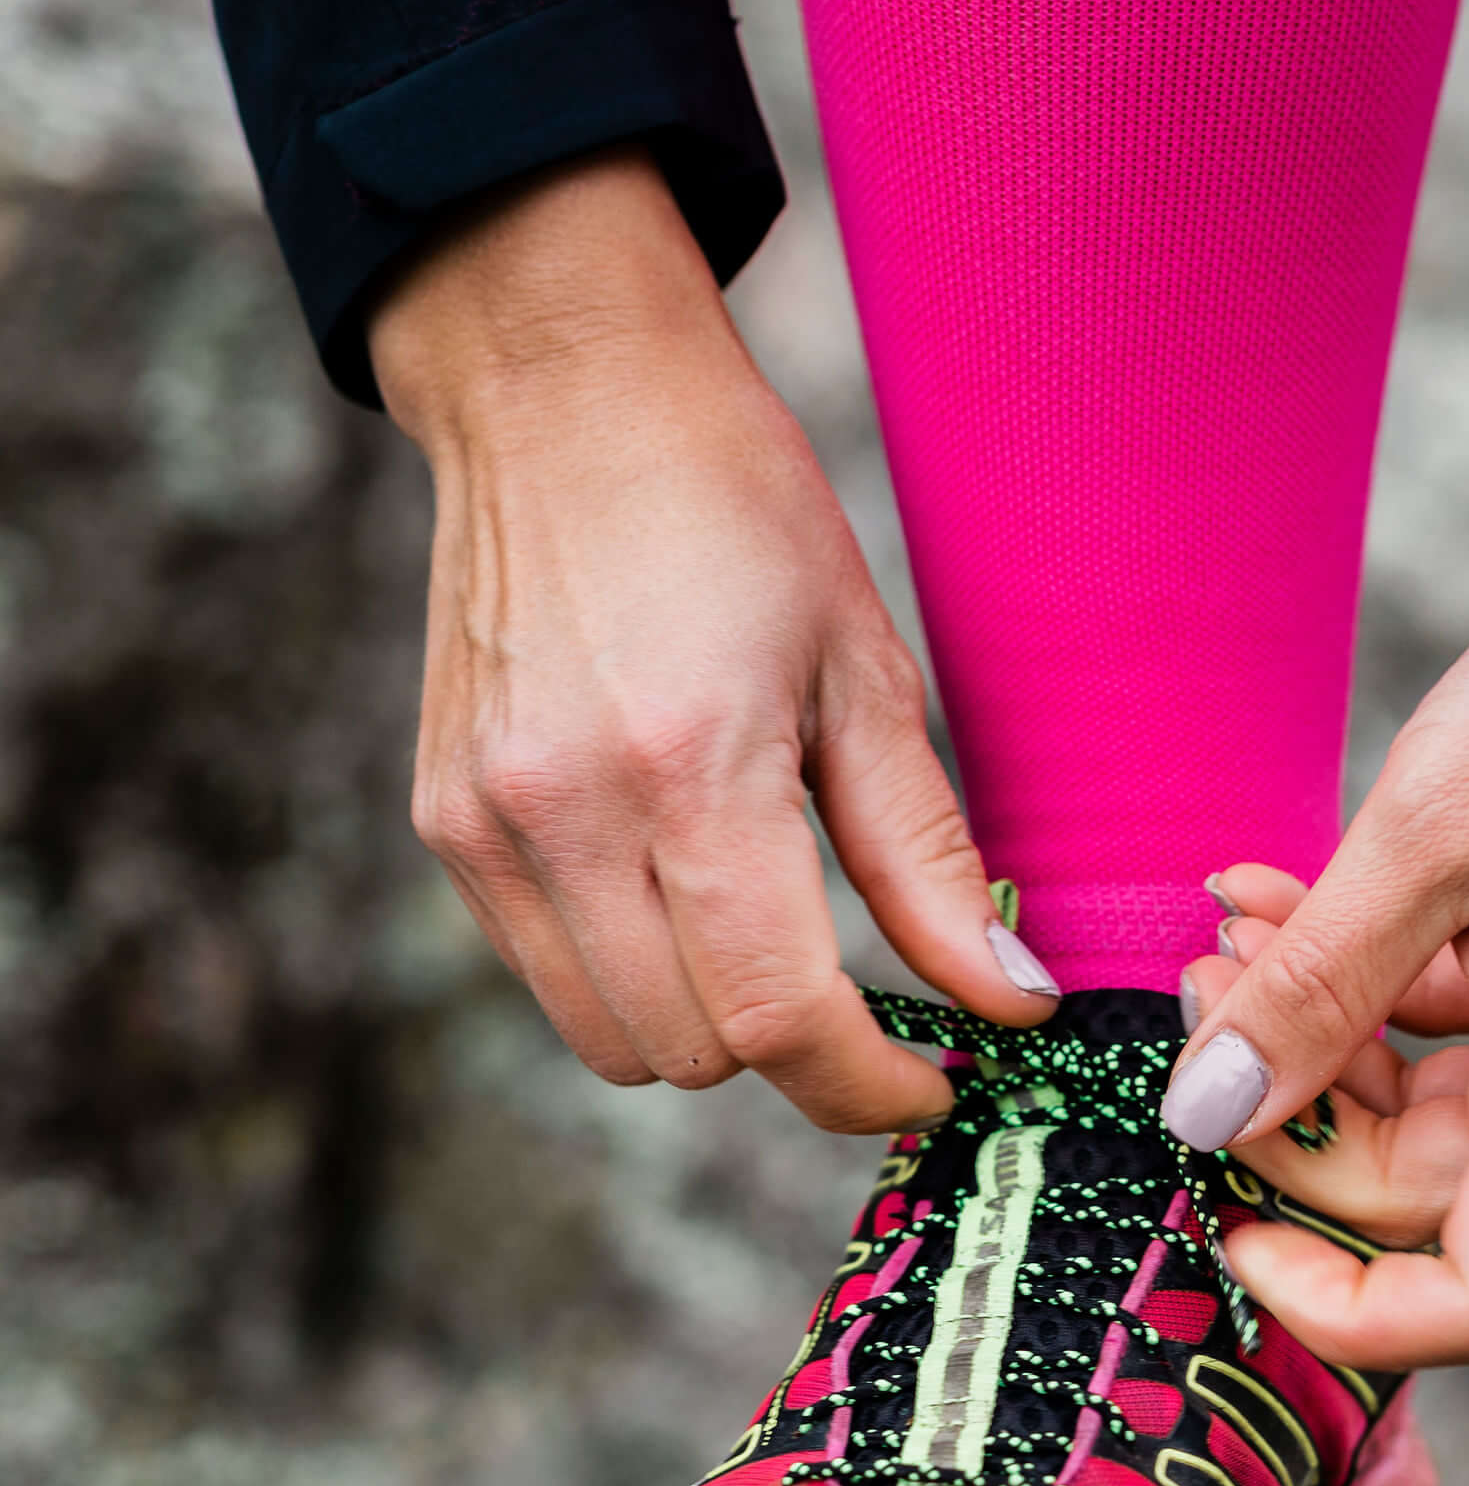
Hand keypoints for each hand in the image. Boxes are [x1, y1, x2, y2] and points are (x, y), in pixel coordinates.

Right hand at [375, 148, 1053, 1130]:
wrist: (565, 400)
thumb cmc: (741, 514)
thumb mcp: (871, 675)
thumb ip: (931, 862)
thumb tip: (1008, 1004)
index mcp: (688, 771)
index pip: (779, 1019)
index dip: (872, 1084)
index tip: (940, 1081)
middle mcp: (562, 814)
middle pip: (698, 1054)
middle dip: (803, 1053)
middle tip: (878, 1000)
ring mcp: (484, 826)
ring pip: (615, 1043)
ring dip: (713, 1028)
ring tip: (778, 936)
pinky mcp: (443, 823)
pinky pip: (551, 976)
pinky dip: (633, 976)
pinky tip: (684, 887)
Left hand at [1165, 455, 1468, 1365]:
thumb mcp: (1424, 834)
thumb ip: (1309, 992)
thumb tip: (1201, 1117)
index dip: (1344, 1303)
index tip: (1230, 1225)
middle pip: (1433, 1194)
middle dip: (1294, 1110)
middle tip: (1196, 990)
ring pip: (1444, 1111)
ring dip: (1327, 1035)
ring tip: (1240, 921)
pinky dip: (1387, 987)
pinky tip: (1299, 900)